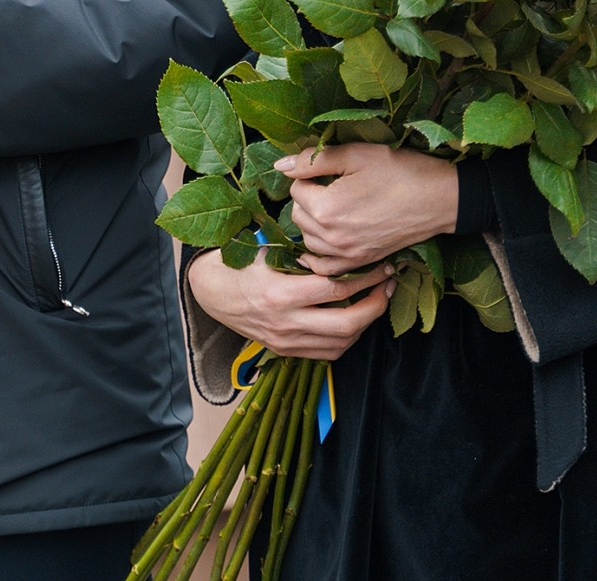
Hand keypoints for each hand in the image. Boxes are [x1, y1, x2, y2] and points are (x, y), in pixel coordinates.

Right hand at [187, 252, 390, 360]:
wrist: (209, 292)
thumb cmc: (238, 264)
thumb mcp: (266, 249)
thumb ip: (301, 251)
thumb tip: (341, 244)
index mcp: (280, 294)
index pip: (336, 289)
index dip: (365, 277)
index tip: (381, 265)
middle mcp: (285, 323)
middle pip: (346, 323)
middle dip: (375, 304)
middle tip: (387, 285)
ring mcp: (286, 341)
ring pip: (340, 342)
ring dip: (365, 323)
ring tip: (377, 301)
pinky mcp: (285, 351)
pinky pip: (326, 353)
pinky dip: (347, 339)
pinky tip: (355, 320)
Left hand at [277, 143, 458, 275]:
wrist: (439, 199)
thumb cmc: (400, 171)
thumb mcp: (356, 155)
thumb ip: (314, 160)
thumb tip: (280, 165)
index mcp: (326, 208)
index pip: (295, 189)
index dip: (309, 175)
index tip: (330, 169)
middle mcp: (332, 237)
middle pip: (298, 216)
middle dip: (309, 198)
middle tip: (332, 184)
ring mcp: (347, 254)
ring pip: (309, 239)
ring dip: (314, 222)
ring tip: (334, 205)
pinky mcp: (361, 261)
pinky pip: (326, 266)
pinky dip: (321, 252)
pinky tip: (329, 237)